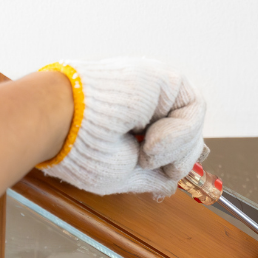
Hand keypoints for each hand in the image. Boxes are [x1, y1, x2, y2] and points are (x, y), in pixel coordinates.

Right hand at [36, 59, 207, 197]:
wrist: (63, 121)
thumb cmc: (80, 148)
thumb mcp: (122, 174)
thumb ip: (152, 176)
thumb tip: (174, 179)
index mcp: (133, 125)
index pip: (173, 147)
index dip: (175, 164)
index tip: (163, 175)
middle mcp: (146, 106)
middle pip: (188, 137)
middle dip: (177, 160)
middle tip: (147, 163)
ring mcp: (156, 92)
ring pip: (194, 126)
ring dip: (174, 150)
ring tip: (144, 152)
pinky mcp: (164, 78)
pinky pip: (194, 108)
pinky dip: (179, 134)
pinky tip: (150, 140)